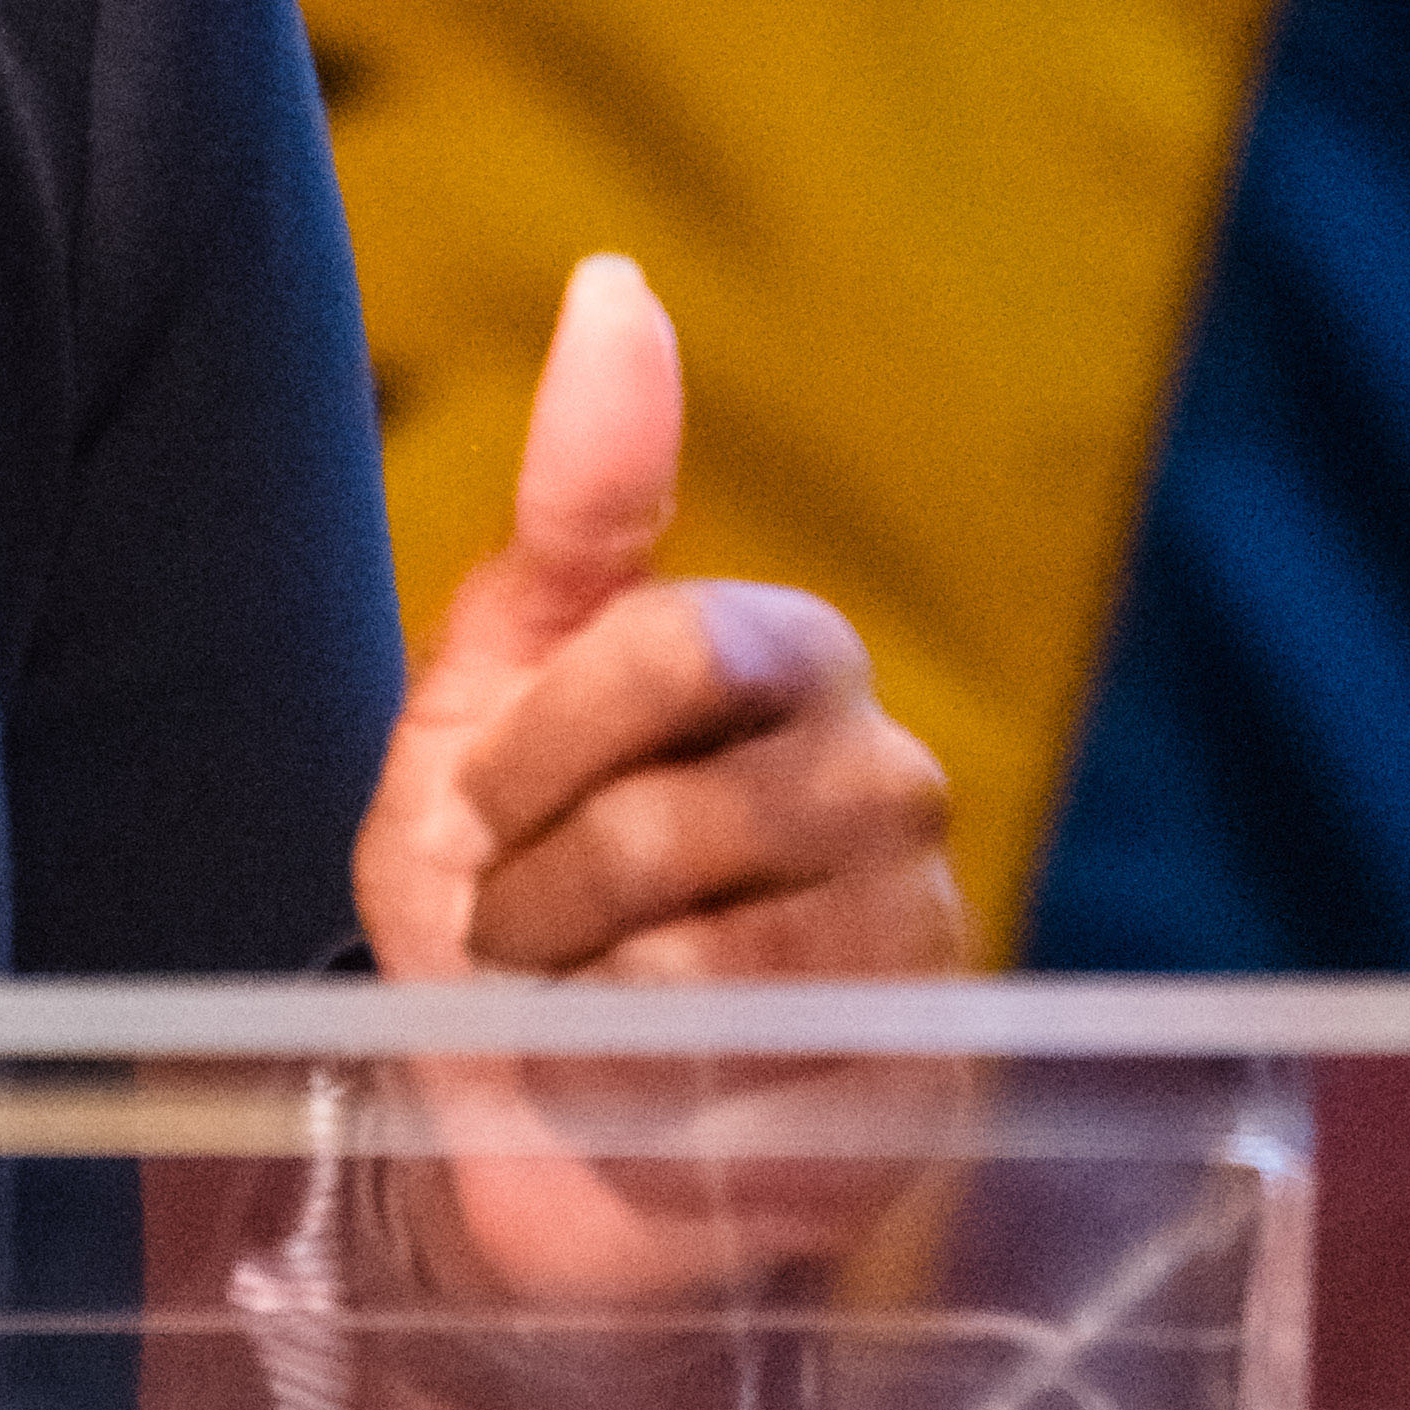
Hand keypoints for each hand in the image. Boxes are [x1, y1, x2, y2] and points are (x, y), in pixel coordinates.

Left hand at [349, 258, 959, 1306]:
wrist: (525, 1128)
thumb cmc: (507, 887)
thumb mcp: (491, 679)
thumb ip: (573, 493)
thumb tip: (617, 280)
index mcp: (792, 656)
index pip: (670, 642)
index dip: (536, 744)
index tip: (487, 799)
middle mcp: (890, 781)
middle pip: (671, 818)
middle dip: (536, 888)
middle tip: (520, 926)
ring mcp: (922, 944)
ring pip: (699, 964)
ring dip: (573, 1002)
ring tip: (575, 1008)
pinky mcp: (916, 1094)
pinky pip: (737, 1092)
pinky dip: (635, 1101)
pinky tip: (645, 1096)